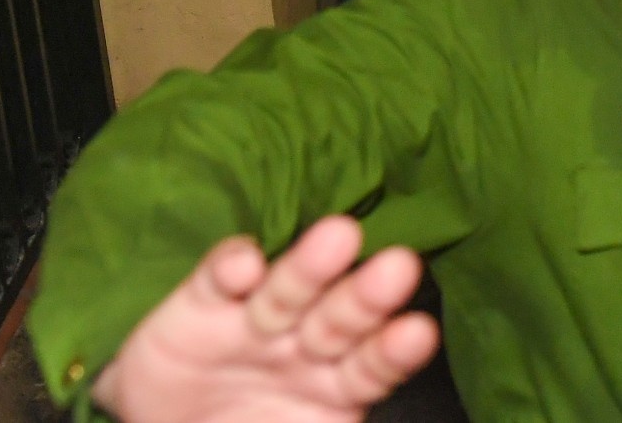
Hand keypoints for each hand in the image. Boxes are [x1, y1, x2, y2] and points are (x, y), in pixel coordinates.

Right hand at [88, 216, 437, 422]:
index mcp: (338, 383)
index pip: (373, 366)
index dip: (394, 352)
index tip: (418, 334)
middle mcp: (306, 342)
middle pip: (340, 318)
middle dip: (366, 297)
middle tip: (399, 267)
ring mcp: (256, 319)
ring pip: (288, 290)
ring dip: (309, 266)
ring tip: (339, 236)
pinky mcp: (203, 302)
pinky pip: (217, 279)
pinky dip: (230, 266)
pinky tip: (245, 263)